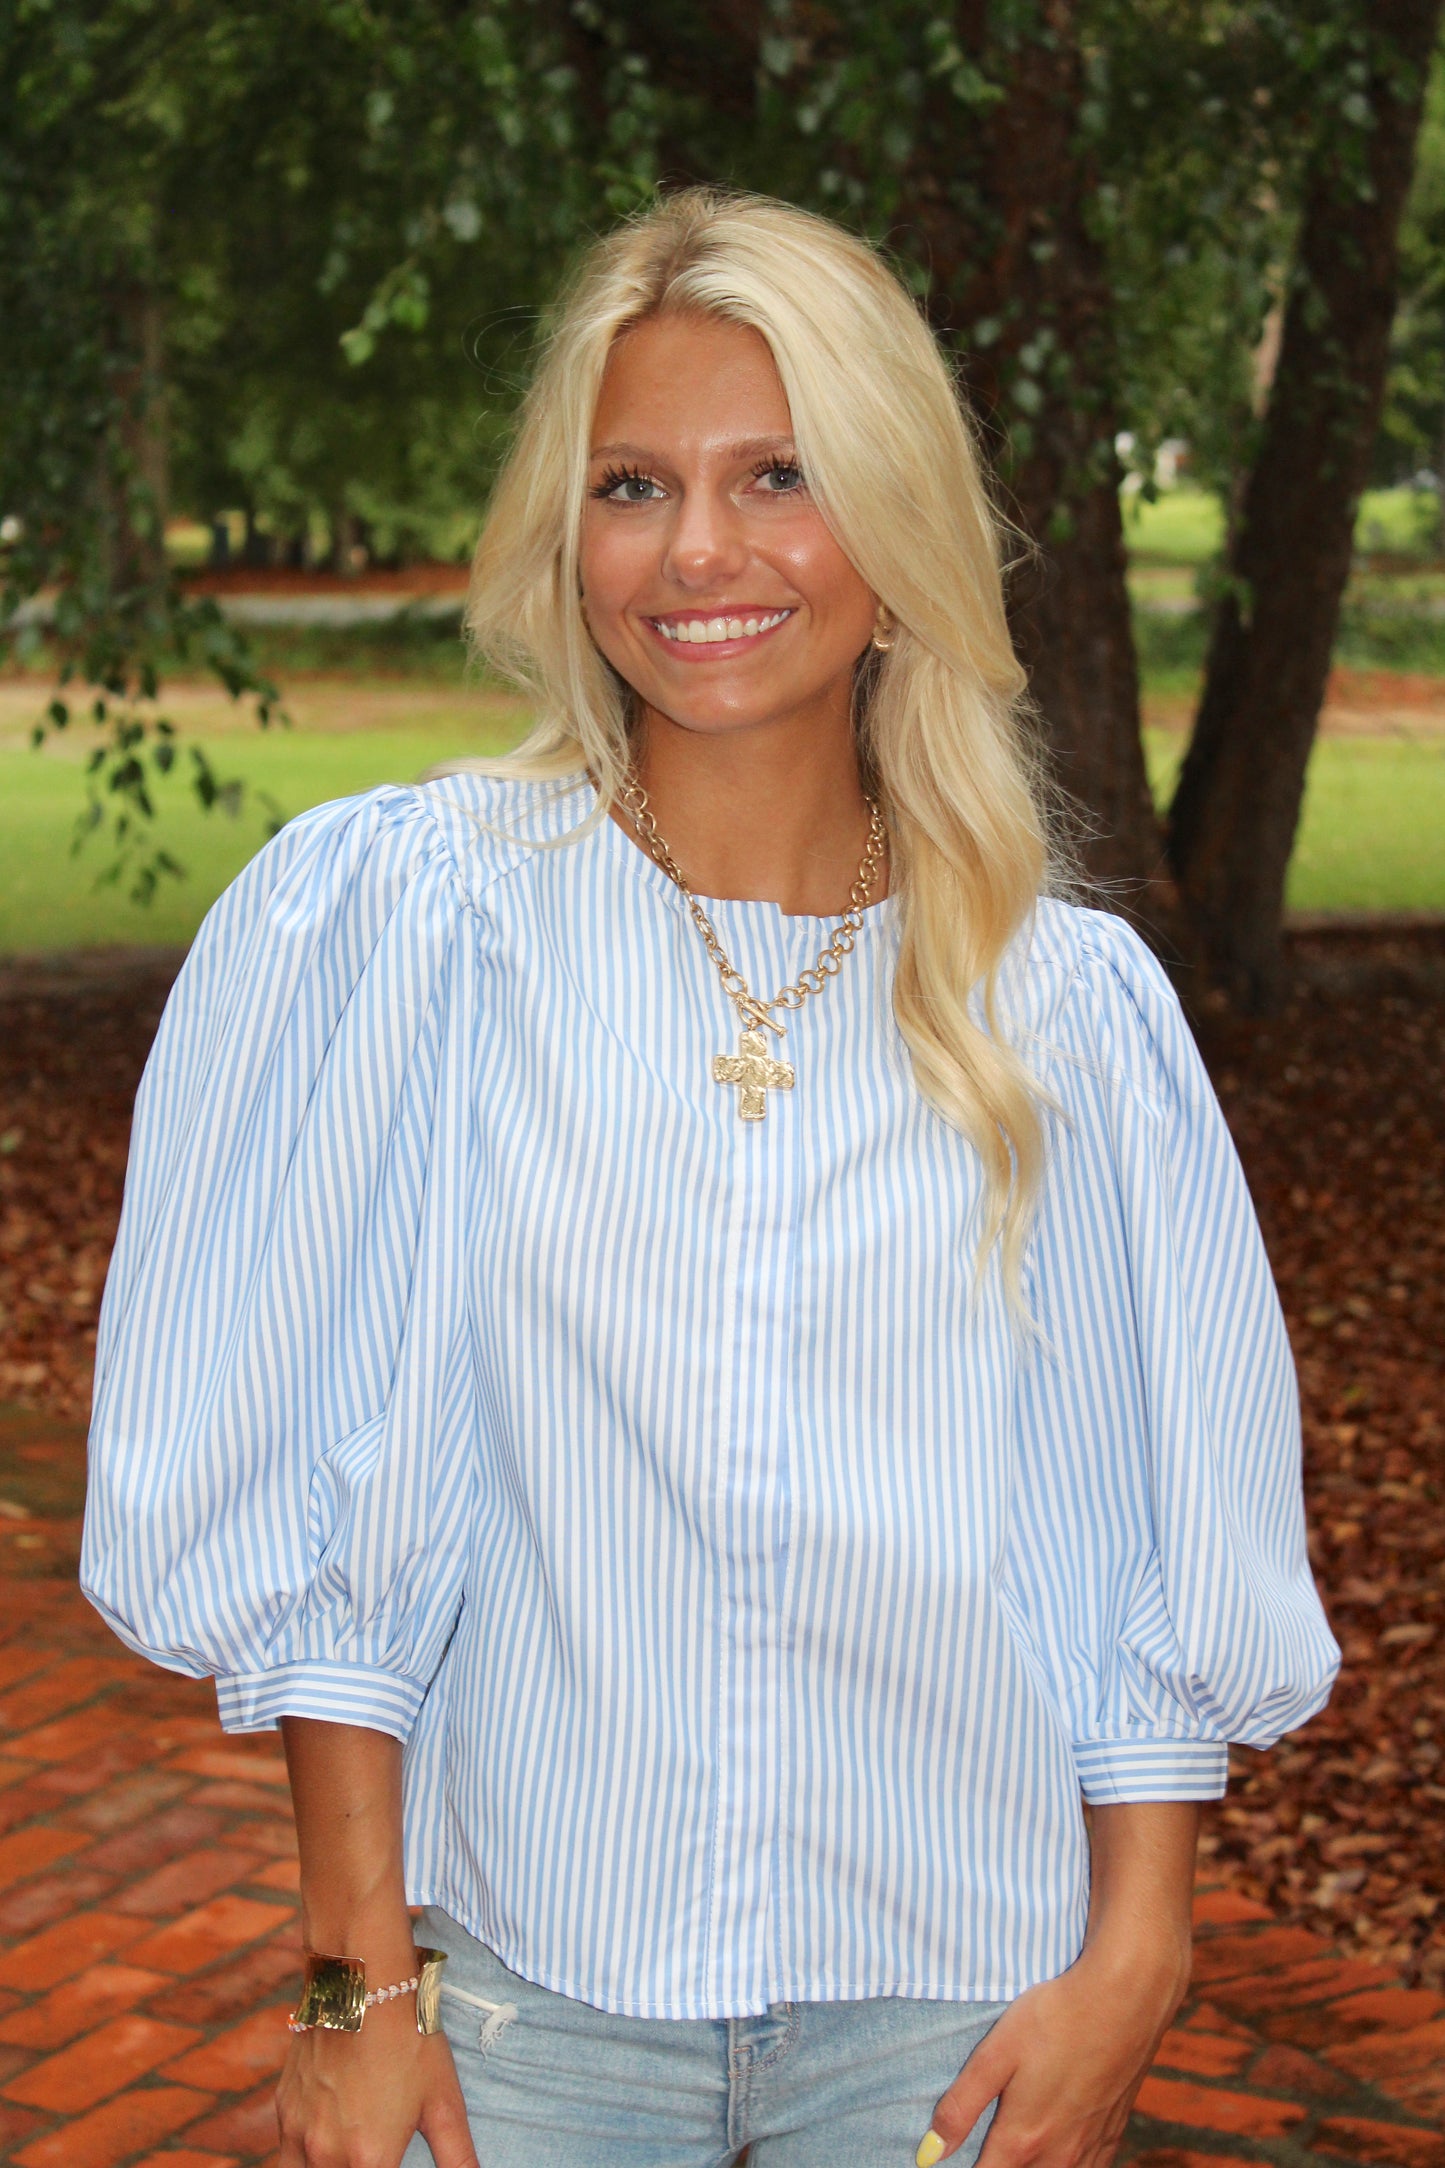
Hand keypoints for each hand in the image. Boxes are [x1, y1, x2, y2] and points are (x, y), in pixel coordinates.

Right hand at [275, 1995, 478, 2167]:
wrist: (362, 1985)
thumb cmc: (408, 2040)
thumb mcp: (444, 2102)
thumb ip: (458, 2157)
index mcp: (369, 2160)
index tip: (391, 2165)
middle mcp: (326, 2155)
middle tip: (372, 2157)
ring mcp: (298, 2133)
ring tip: (347, 2157)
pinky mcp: (284, 2110)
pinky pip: (286, 2152)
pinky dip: (303, 2156)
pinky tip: (325, 2140)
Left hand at [915, 1936, 1188, 2167]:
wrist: (1127, 1998)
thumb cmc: (1055, 2018)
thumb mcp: (997, 2053)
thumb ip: (961, 2105)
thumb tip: (929, 2153)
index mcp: (1024, 2140)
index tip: (948, 2163)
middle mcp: (1060, 2156)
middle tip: (986, 2146)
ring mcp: (1091, 2148)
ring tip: (1016, 2145)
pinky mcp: (1114, 2133)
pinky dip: (1066, 2165)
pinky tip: (1056, 2146)